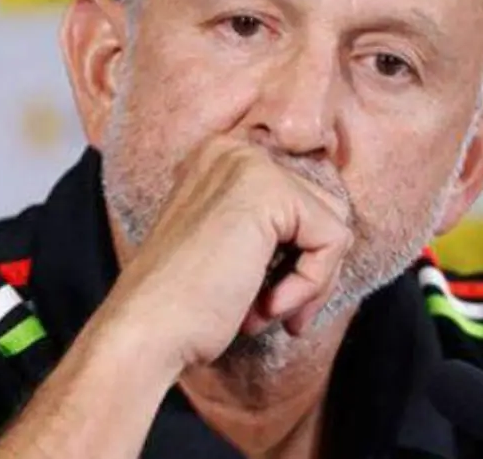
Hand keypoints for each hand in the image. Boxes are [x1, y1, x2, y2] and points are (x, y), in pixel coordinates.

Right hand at [99, 137, 353, 370]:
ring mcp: (250, 165)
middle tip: (276, 312)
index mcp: (220, 161)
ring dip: (312, 283)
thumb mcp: (233, 251)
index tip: (274, 300)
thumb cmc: (184, 306)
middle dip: (312, 271)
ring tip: (269, 312)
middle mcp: (234, 151)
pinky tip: (267, 307)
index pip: (299, 203)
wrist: (146, 332)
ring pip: (333, 225)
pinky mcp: (270, 191)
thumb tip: (336, 233)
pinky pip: (333, 240)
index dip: (299, 259)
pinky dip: (311, 285)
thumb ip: (273, 230)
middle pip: (323, 209)